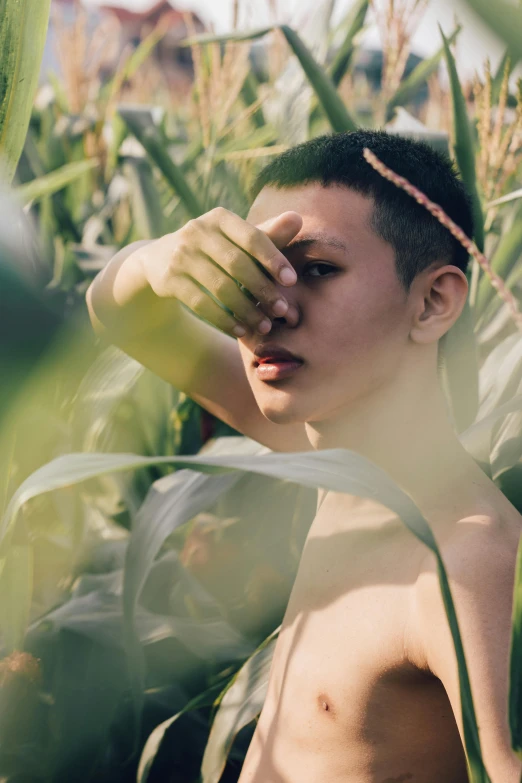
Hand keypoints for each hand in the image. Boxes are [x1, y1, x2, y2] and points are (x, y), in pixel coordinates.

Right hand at [136, 207, 301, 337]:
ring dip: (246, 310)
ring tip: (264, 326)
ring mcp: (180, 255)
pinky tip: (239, 330)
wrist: (159, 260)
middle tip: (282, 311)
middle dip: (263, 290)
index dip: (273, 259)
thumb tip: (298, 218)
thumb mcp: (236, 240)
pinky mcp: (167, 279)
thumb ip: (267, 234)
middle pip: (237, 264)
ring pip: (220, 287)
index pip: (252, 237)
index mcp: (220, 218)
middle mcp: (197, 231)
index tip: (292, 281)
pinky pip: (201, 304)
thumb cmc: (213, 249)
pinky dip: (223, 319)